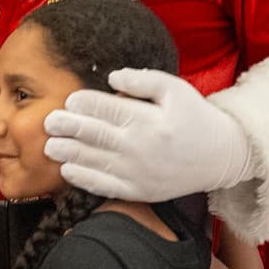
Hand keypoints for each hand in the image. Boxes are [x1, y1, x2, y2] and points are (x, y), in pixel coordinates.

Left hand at [43, 68, 257, 201]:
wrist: (221, 156)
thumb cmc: (195, 117)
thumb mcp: (176, 89)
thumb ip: (143, 80)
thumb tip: (111, 77)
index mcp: (149, 120)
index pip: (107, 109)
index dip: (84, 104)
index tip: (69, 101)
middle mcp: (140, 147)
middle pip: (95, 135)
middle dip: (68, 128)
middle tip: (48, 122)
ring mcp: (138, 173)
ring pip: (95, 162)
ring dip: (69, 154)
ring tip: (49, 146)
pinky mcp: (139, 191)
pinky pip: (105, 187)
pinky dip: (84, 179)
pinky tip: (67, 170)